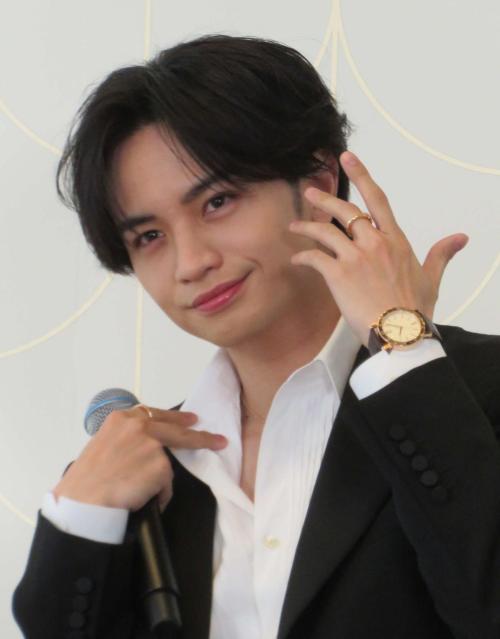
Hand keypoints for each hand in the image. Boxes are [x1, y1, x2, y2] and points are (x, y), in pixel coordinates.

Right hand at [52, 407, 226, 512]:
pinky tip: (139, 497)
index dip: (174, 418)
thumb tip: (143, 449)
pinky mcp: (162, 465)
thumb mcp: (101, 445)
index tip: (190, 420)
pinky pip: (165, 485)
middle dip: (200, 436)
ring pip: (168, 464)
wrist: (84, 501)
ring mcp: (153, 444)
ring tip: (135, 489)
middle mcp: (139, 425)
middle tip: (217, 440)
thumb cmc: (86, 480)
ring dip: (158, 479)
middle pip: (178, 430)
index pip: (155, 414)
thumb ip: (124, 439)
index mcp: (121, 418)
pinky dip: (158, 494)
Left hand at [288, 151, 468, 346]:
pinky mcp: (338, 275)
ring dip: (307, 227)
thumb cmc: (415, 310)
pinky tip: (296, 259)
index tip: (347, 157)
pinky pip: (315, 258)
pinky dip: (303, 257)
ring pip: (325, 232)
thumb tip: (460, 238)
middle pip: (346, 212)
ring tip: (294, 226)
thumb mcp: (432, 278)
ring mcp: (355, 258)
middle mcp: (375, 243)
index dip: (362, 175)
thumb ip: (441, 254)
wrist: (401, 334)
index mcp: (395, 241)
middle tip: (309, 192)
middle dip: (325, 199)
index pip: (378, 201)